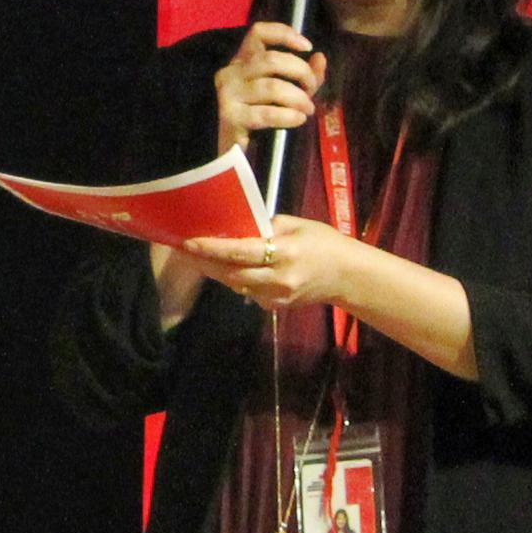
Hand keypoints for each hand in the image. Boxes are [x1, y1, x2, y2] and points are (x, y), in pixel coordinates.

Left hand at [180, 216, 374, 318]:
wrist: (347, 276)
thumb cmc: (324, 243)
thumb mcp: (297, 225)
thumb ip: (266, 226)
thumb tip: (237, 226)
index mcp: (284, 253)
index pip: (240, 252)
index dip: (212, 248)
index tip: (189, 241)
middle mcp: (278, 279)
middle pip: (231, 273)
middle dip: (205, 262)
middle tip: (184, 250)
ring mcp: (276, 297)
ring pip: (235, 284)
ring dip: (216, 271)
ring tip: (199, 257)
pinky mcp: (275, 307)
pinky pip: (247, 292)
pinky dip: (236, 279)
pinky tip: (229, 268)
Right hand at [211, 20, 325, 158]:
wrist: (225, 150)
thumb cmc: (254, 117)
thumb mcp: (279, 92)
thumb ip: (301, 75)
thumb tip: (320, 58)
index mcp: (242, 60)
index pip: (258, 33)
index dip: (284, 34)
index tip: (307, 47)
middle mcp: (232, 72)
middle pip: (272, 59)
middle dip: (301, 72)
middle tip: (311, 89)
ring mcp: (229, 94)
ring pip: (272, 87)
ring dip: (298, 98)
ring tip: (307, 110)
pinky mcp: (231, 117)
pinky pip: (267, 113)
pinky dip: (289, 116)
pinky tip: (298, 119)